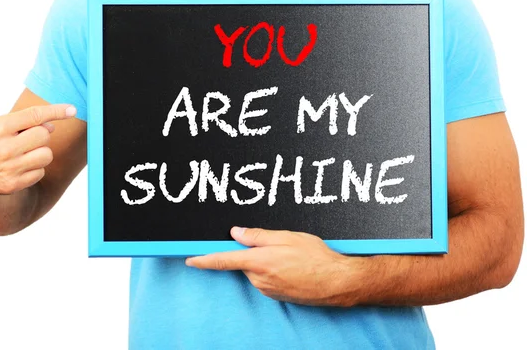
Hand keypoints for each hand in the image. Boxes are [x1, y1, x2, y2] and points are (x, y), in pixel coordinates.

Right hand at [0, 104, 75, 195]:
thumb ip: (19, 124)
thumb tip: (50, 126)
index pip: (34, 116)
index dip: (56, 111)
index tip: (71, 109)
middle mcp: (4, 148)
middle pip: (44, 136)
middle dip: (41, 134)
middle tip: (28, 137)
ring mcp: (9, 168)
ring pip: (46, 155)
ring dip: (40, 152)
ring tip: (24, 152)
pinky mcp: (12, 184)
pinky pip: (40, 172)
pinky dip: (34, 168)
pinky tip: (19, 166)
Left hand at [186, 227, 367, 306]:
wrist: (337, 283)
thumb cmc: (316, 257)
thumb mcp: (287, 237)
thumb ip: (258, 235)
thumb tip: (236, 232)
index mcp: (258, 261)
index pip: (222, 260)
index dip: (203, 259)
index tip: (190, 259)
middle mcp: (259, 278)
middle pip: (243, 262)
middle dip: (254, 252)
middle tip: (277, 244)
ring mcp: (267, 290)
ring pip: (256, 270)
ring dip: (266, 262)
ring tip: (291, 257)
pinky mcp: (276, 296)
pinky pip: (266, 280)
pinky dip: (274, 271)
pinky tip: (293, 267)